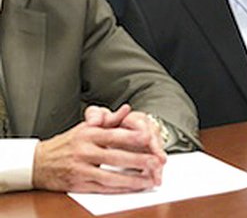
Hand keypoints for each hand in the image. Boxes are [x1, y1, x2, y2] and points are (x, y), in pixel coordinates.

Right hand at [32, 107, 166, 192]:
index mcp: (88, 134)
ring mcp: (81, 170)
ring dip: (132, 179)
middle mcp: (84, 151)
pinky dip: (119, 189)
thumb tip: (126, 109)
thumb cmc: (67, 143)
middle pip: (116, 157)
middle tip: (157, 162)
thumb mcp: (85, 127)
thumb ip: (108, 119)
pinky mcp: (78, 184)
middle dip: (138, 160)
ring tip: (150, 179)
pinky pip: (102, 188)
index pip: (114, 135)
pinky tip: (133, 188)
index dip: (132, 137)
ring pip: (111, 176)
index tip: (150, 138)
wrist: (38, 162)